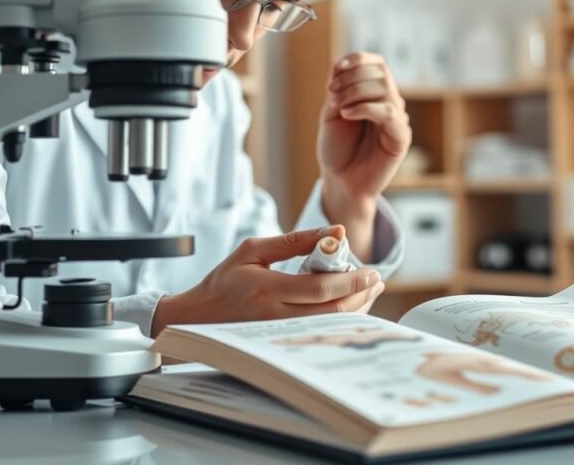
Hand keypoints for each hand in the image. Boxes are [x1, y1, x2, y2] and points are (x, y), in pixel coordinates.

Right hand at [151, 226, 384, 336]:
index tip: (370, 271)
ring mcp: (277, 333)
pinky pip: (318, 332)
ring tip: (369, 291)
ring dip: (355, 308)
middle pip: (330, 311)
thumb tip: (334, 232)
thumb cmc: (223, 281)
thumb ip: (295, 241)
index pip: (319, 288)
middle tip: (376, 281)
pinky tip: (350, 306)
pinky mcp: (280, 341)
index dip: (350, 281)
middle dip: (360, 295)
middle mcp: (273, 315)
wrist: (197, 318)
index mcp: (266, 288)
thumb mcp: (254, 250)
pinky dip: (339, 318)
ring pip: (328, 325)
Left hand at [318, 52, 411, 204]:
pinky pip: (388, 112)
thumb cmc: (337, 148)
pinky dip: (364, 107)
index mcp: (375, 95)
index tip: (336, 69)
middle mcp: (390, 104)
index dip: (358, 60)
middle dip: (352, 78)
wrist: (340, 180)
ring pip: (385, 88)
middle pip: (381, 72)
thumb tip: (340, 63)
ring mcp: (397, 119)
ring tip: (338, 107)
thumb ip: (338, 88)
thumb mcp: (331, 111)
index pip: (377, 64)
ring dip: (355, 91)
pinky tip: (347, 114)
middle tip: (331, 94)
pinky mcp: (401, 137)